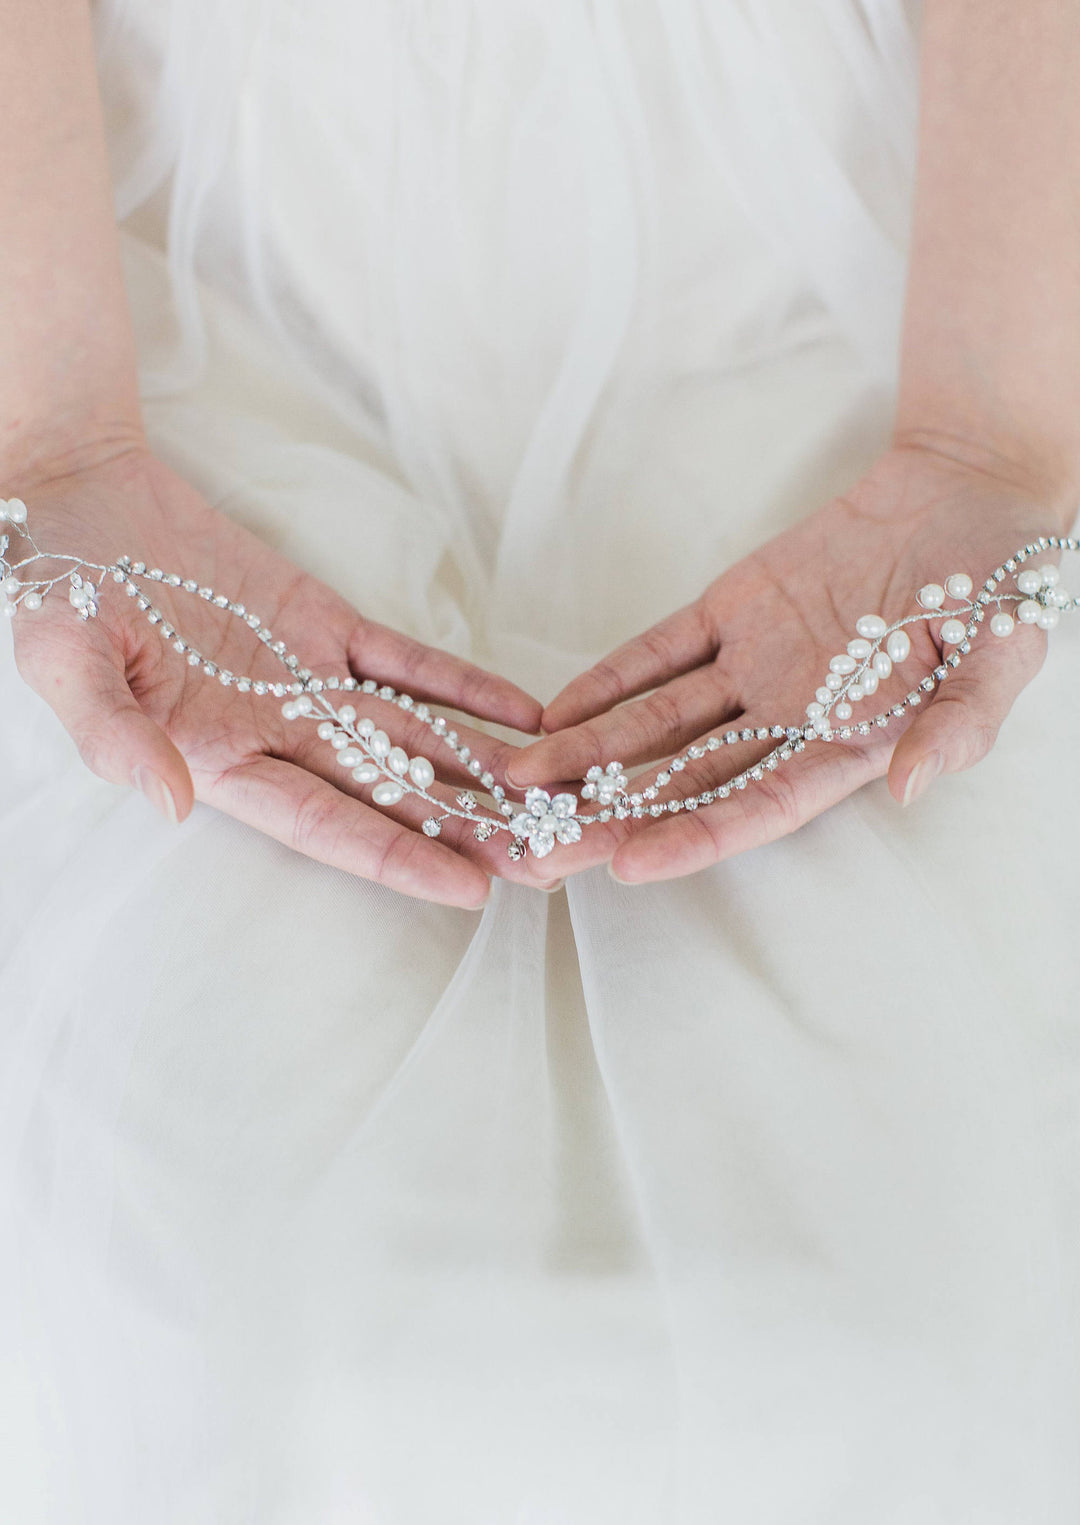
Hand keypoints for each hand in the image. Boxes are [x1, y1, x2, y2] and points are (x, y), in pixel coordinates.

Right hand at [8, 445, 546, 908]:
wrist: (80, 502)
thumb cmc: (56, 593)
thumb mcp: (65, 666)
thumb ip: (115, 738)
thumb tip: (172, 805)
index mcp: (219, 761)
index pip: (327, 823)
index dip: (397, 856)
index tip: (470, 892)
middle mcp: (278, 735)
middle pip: (392, 794)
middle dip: (471, 830)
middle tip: (552, 861)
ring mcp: (310, 680)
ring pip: (414, 737)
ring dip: (486, 769)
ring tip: (560, 801)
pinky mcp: (326, 624)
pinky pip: (408, 662)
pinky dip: (465, 686)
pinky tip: (525, 714)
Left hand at [509, 446, 1069, 882]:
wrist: (969, 493)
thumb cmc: (1002, 584)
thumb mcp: (1001, 655)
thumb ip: (960, 722)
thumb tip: (915, 786)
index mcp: (849, 747)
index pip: (760, 804)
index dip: (695, 834)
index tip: (627, 863)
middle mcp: (788, 721)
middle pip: (686, 781)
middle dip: (610, 817)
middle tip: (535, 849)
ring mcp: (754, 668)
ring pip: (659, 725)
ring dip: (589, 754)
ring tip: (518, 784)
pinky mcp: (732, 613)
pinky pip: (660, 653)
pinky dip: (608, 680)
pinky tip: (553, 713)